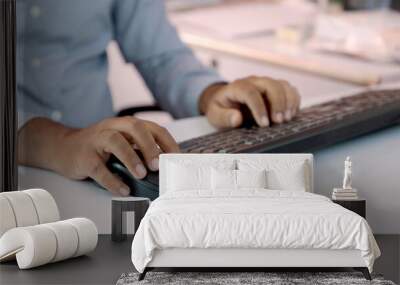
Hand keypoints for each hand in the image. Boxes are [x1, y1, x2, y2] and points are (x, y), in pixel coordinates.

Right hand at [18, 117, 178, 195]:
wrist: (64, 148)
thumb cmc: (101, 148)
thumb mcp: (123, 143)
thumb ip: (141, 151)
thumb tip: (165, 169)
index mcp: (127, 124)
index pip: (154, 128)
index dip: (168, 142)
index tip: (177, 159)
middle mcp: (113, 127)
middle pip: (135, 128)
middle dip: (150, 145)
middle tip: (158, 165)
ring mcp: (97, 141)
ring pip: (116, 142)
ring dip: (131, 158)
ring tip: (141, 174)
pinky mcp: (84, 157)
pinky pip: (99, 168)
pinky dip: (112, 180)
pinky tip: (123, 190)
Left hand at [200, 76, 300, 127]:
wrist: (225, 100)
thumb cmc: (221, 108)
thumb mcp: (215, 114)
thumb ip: (224, 117)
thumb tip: (237, 119)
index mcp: (238, 87)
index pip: (251, 93)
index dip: (259, 108)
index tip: (264, 124)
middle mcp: (254, 82)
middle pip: (271, 85)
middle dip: (278, 103)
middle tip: (279, 122)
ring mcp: (267, 84)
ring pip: (283, 86)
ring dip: (289, 102)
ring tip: (287, 119)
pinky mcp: (276, 89)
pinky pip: (290, 90)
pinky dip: (294, 101)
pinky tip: (291, 115)